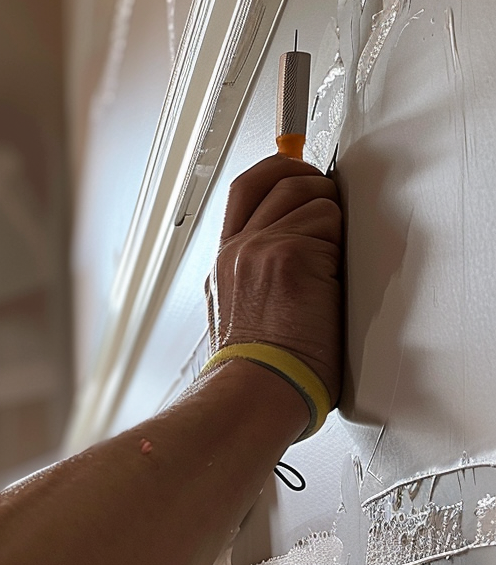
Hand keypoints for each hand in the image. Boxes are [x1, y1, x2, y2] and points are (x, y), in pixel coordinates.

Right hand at [206, 154, 342, 404]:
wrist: (254, 394)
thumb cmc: (258, 373)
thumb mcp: (242, 315)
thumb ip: (259, 275)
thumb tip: (303, 250)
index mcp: (224, 264)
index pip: (245, 190)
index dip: (278, 169)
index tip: (301, 172)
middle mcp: (236, 250)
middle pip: (274, 176)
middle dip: (311, 179)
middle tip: (331, 201)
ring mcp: (258, 248)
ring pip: (308, 194)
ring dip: (331, 220)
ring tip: (333, 263)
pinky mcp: (289, 255)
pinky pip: (329, 222)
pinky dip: (340, 246)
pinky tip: (333, 281)